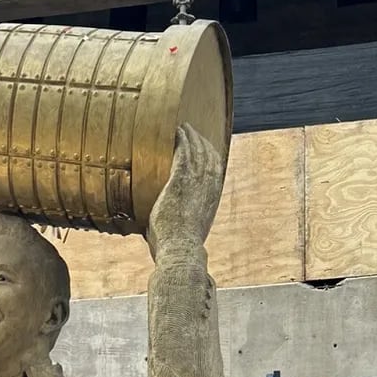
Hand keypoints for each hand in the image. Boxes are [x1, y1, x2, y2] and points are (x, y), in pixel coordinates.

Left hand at [146, 124, 224, 261]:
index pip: (216, 172)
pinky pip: (184, 154)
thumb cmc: (178, 247)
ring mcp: (196, 183)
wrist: (180, 249)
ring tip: (184, 127)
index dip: (212, 158)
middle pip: (209, 157)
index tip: (206, 149)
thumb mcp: (183, 232)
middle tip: (194, 133)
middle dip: (202, 142)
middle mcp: (209, 188)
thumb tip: (160, 231)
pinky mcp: (181, 180)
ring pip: (198, 152)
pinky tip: (178, 132)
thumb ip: (178, 224)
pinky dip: (182, 141)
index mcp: (211, 200)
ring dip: (192, 137)